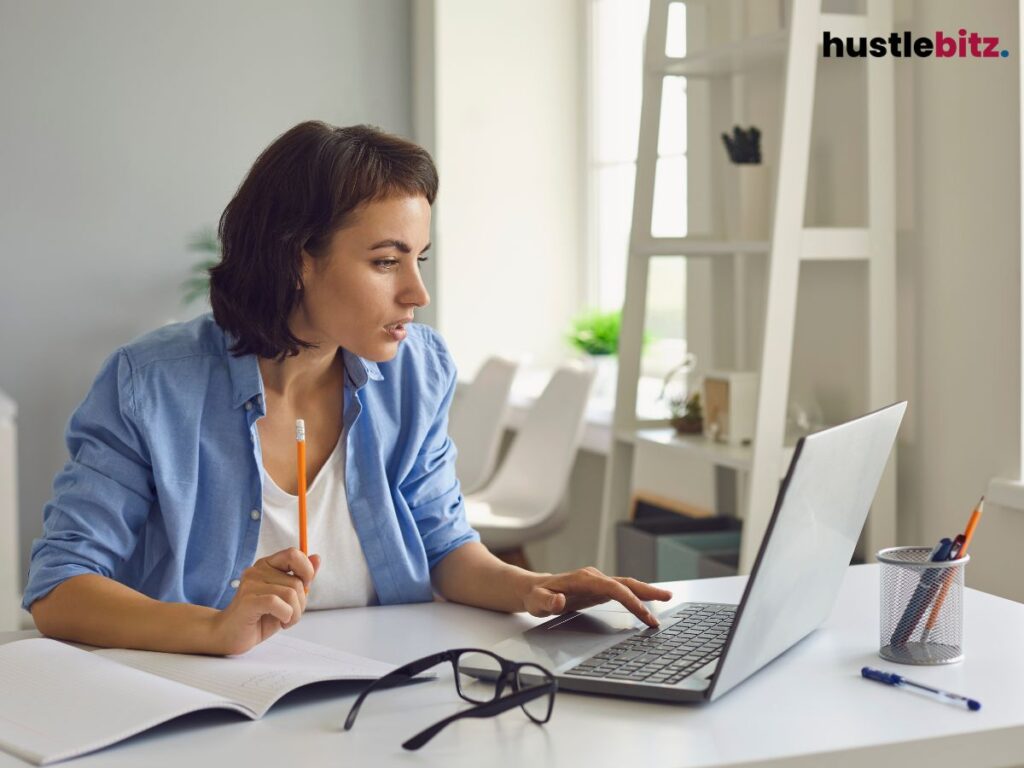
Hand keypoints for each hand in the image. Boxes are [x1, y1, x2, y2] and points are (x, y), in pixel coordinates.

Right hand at [210, 548, 320, 654]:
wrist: (228, 636)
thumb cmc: (259, 617)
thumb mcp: (285, 598)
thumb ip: (300, 579)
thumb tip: (317, 558)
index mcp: (267, 565)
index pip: (294, 554)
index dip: (306, 570)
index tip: (305, 588)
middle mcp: (257, 570)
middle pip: (296, 581)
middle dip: (301, 603)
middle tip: (290, 615)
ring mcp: (250, 584)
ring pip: (290, 593)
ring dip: (295, 613)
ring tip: (284, 621)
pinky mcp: (248, 600)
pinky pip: (277, 603)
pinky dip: (286, 615)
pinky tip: (280, 622)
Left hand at [518, 566, 672, 627]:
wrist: (534, 590)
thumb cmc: (536, 596)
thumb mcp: (537, 602)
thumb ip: (547, 601)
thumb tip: (559, 600)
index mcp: (584, 579)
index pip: (613, 588)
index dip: (630, 599)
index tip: (643, 613)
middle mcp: (594, 578)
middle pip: (625, 582)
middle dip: (647, 591)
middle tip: (668, 598)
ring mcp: (598, 582)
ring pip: (626, 585)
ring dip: (646, 592)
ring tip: (666, 597)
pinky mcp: (599, 589)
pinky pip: (622, 590)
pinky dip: (637, 595)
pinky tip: (647, 601)